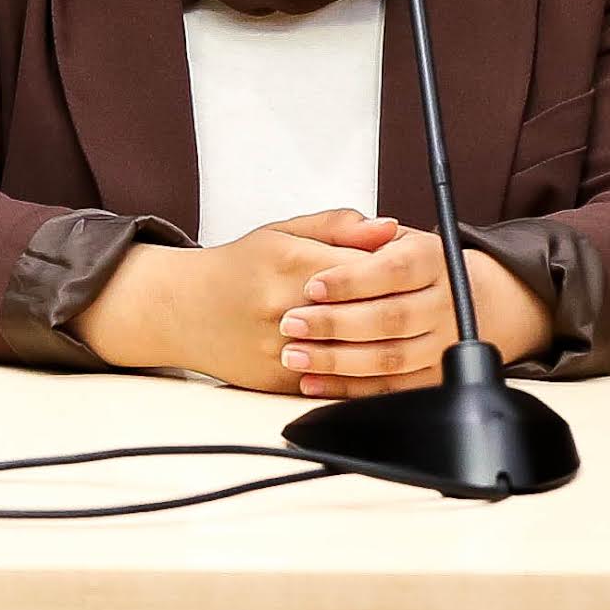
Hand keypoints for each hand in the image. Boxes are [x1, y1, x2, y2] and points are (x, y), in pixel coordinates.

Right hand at [79, 211, 551, 389]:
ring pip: (350, 354)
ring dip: (387, 350)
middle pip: (362, 314)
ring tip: (417, 343)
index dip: (395, 272)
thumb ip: (339, 227)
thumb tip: (391, 227)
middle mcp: (283, 307)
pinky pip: (329, 383)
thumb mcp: (283, 230)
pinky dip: (359, 379)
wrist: (182, 308)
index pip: (361, 268)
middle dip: (398, 312)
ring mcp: (278, 348)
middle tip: (427, 311)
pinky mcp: (275, 380)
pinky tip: (384, 371)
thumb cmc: (238, 266)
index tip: (419, 272)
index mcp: (289, 263)